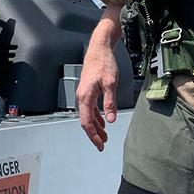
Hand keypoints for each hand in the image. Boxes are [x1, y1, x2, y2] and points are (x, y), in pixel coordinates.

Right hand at [77, 5, 121, 150]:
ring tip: (104, 135)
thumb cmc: (104, 63)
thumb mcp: (111, 83)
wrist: (99, 49)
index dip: (93, 135)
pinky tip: (103, 120)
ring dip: (96, 126)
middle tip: (102, 144)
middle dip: (95, 134)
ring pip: (88, 115)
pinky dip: (96, 116)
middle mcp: (82, 96)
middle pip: (86, 121)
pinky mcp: (88, 90)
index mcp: (85, 97)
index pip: (87, 122)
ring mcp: (84, 93)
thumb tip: (111, 119)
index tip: (100, 144)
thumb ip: (110, 102)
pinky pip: (90, 108)